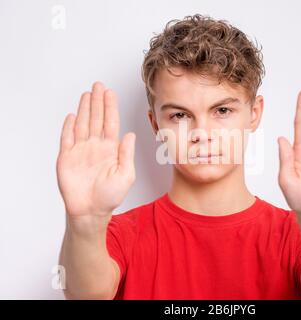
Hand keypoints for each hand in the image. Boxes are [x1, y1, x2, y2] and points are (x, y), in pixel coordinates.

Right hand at [56, 82, 135, 226]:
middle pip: (96, 119)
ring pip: (82, 124)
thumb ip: (126, 154)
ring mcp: (81, 151)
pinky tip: (71, 115)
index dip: (110, 107)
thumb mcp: (126, 175)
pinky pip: (67, 139)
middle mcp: (96, 146)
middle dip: (97, 102)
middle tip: (98, 85)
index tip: (110, 93)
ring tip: (87, 94)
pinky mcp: (66, 158)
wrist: (91, 211)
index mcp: (111, 149)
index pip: (110, 123)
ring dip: (84, 109)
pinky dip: (68, 127)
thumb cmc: (110, 196)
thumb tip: (129, 135)